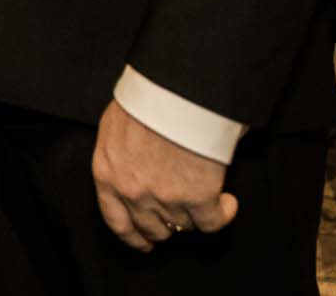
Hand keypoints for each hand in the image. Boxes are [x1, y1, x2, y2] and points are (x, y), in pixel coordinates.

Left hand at [91, 98, 237, 250]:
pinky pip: (212, 222)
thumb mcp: (115, 126)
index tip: (144, 242)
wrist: (174, 92)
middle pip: (153, 227)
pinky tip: (228, 203)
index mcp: (107, 174)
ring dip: (194, 214)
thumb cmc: (145, 100)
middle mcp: (132, 192)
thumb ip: (119, 154)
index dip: (133, 236)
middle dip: (167, 223)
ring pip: (183, 225)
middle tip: (179, 213)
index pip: (116, 221)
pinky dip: (223, 214)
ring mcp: (164, 198)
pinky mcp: (197, 198)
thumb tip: (132, 163)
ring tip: (204, 197)